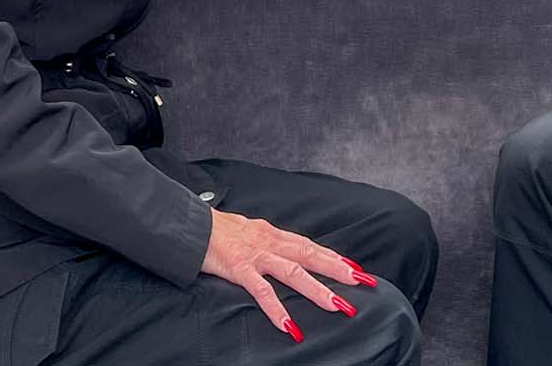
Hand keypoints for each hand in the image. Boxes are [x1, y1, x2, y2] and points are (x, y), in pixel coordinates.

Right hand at [201, 206, 373, 341]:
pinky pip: (261, 291)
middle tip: (360, 283)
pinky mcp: (240, 269)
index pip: (309, 245)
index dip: (332, 256)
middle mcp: (269, 242)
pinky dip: (277, 309)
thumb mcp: (249, 231)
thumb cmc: (219, 230)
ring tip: (336, 306)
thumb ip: (268, 242)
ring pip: (293, 272)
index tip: (354, 268)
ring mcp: (256, 255)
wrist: (190, 225)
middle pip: (310, 255)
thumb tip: (285, 251)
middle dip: (337, 270)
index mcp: (273, 234)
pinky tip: (289, 325)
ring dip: (317, 290)